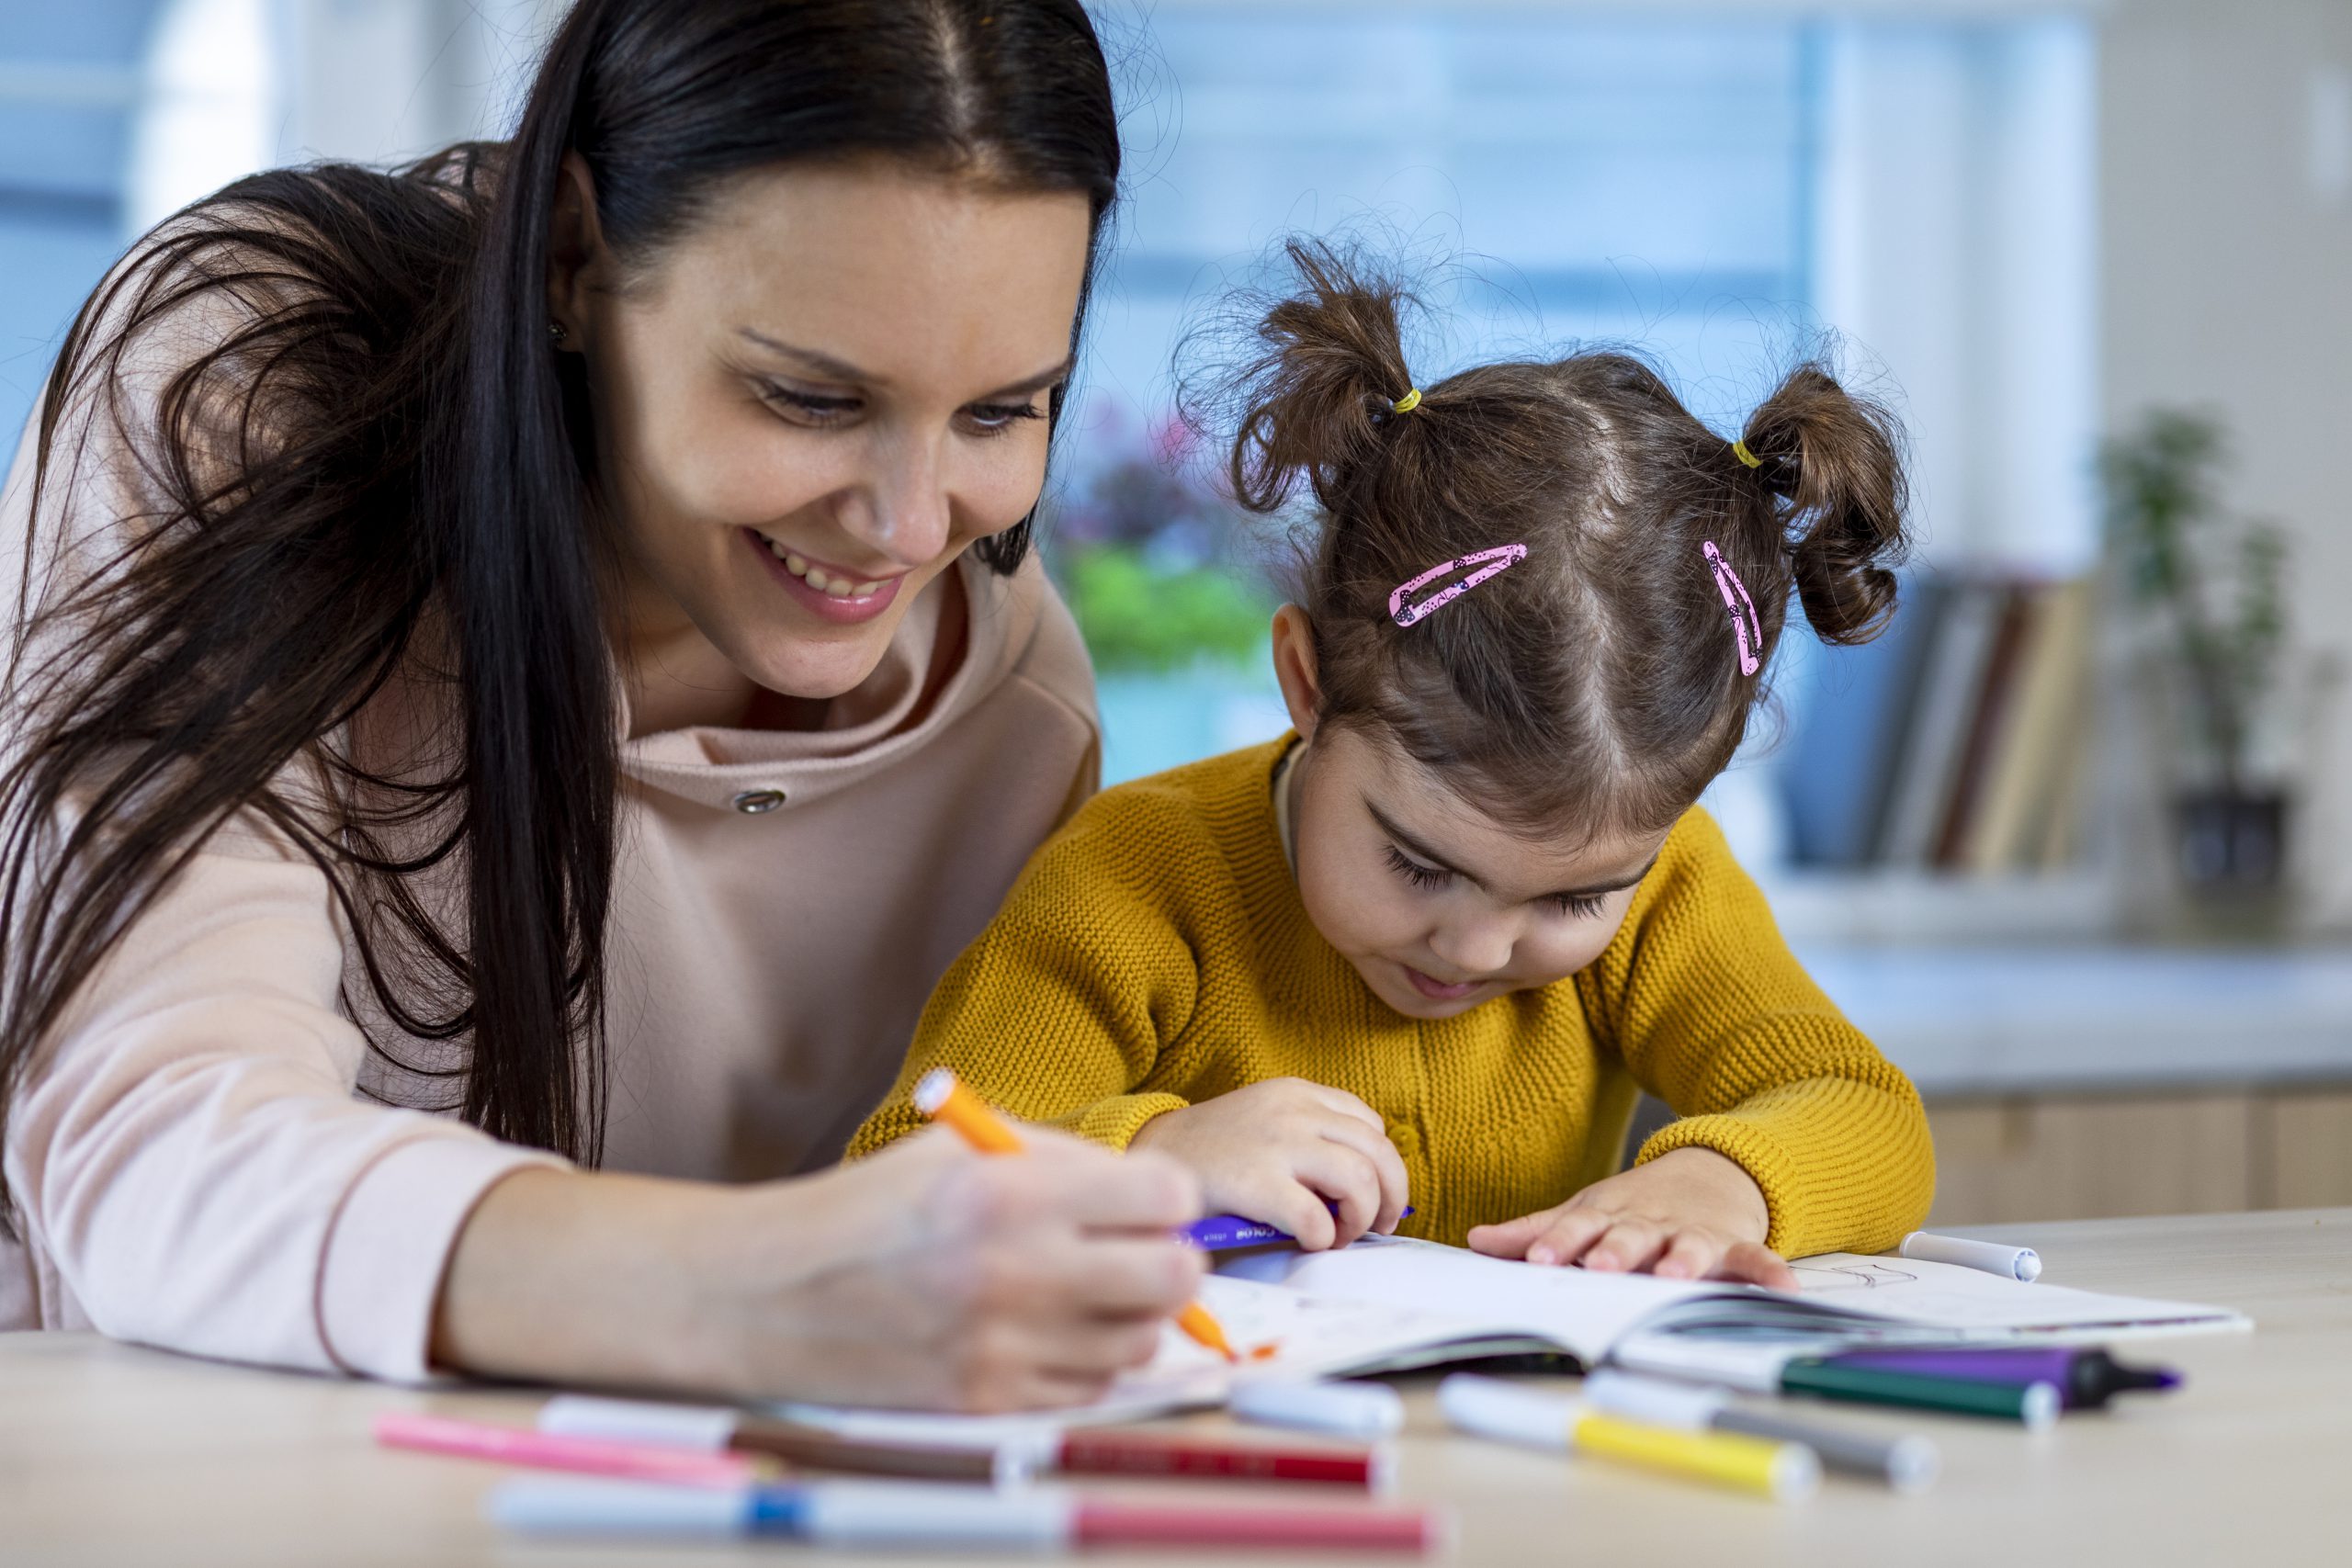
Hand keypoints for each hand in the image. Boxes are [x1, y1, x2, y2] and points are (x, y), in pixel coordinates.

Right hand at [435, 1125, 1204, 1412]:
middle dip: (1167, 1259)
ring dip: (1127, 1316)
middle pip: (1174, 1277)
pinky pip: (1090, 1388)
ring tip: (1082, 1292)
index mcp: (1013, 1190)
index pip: (1167, 1199)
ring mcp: (1008, 1346)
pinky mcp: (990, 1401)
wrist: (767, 1294)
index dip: (1164, 1198)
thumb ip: (1060, 1159)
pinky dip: (1083, 1362)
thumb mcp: (961, 1146)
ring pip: (1141, 1342)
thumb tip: (1150, 1194)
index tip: (1144, 1201)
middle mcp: (1019, 1270)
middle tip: (1137, 1251)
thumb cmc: (867, 1209)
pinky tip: (1044, 1332)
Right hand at [1127, 1077, 1407, 1249]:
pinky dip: (1323, 1236)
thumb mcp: (1266, 1122)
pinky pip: (1315, 1216)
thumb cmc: (1213, 1155)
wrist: (1150, 1158)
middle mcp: (1293, 1111)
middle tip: (1378, 1226)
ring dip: (1361, 1217)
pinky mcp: (1254, 1182)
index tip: (1372, 1196)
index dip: (1382, 1166)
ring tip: (1339, 1235)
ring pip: (1359, 1178)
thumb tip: (1369, 1191)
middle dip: (1390, 1196)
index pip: (1371, 1125)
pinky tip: (1307, 1241)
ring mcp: (1275, 1144)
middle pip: (1378, 1151)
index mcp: (1298, 1094)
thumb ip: (1311, 1139)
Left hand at [1465, 1147, 1795, 1288]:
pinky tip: (1784, 1288)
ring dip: (1683, 1259)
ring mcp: (1692, 1232)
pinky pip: (1754, 1259)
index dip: (1559, 1240)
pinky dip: (1769, 1272)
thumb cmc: (1632, 1208)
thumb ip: (1535, 1230)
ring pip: (1688, 1245)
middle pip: (1629, 1235)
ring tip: (1677, 1275)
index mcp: (1607, 1216)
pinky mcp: (1733, 1244)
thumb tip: (1475, 1241)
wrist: (1707, 1173)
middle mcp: (1649, 1223)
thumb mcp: (1582, 1212)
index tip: (1538, 1256)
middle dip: (1615, 1250)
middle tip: (1601, 1265)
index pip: (1577, 1226)